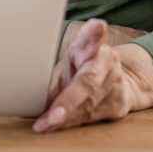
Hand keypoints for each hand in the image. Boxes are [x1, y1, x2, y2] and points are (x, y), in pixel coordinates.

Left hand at [33, 18, 152, 132]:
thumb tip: (31, 89)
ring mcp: (117, 84)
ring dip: (65, 118)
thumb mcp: (70, 61)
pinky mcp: (120, 104)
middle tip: (51, 116)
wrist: (122, 82)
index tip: (98, 25)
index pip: (92, 40)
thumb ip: (57, 72)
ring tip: (45, 124)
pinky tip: (57, 126)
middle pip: (88, 82)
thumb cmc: (84, 70)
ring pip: (89, 105)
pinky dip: (73, 123)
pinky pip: (92, 117)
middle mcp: (109, 62)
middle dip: (68, 101)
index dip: (94, 34)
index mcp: (93, 46)